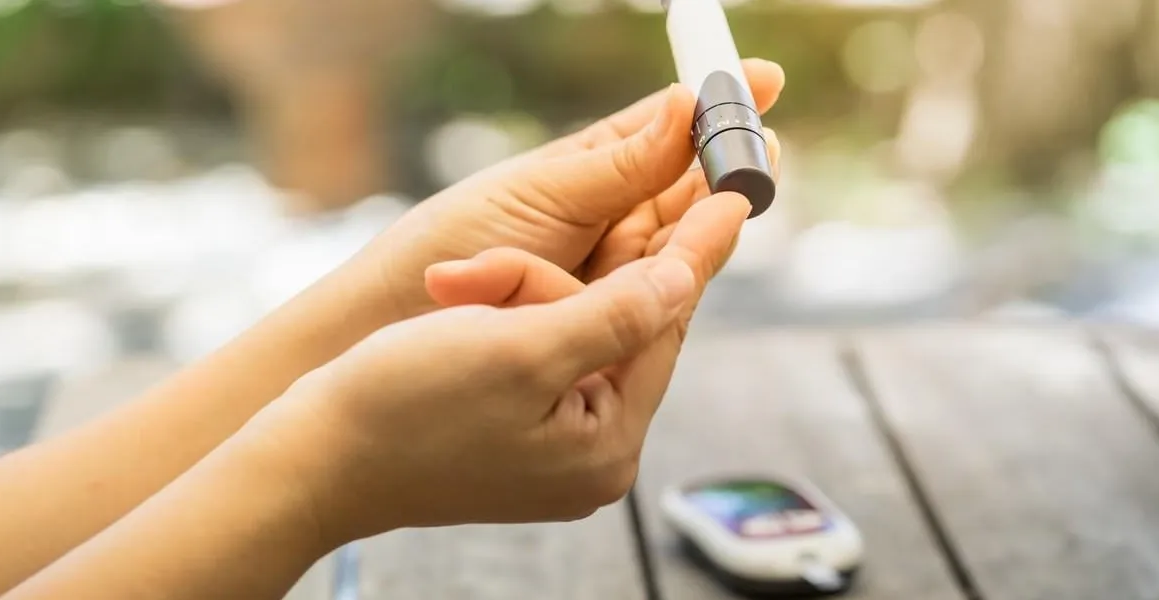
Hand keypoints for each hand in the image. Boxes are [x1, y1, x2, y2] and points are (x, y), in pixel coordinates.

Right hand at [247, 193, 749, 546]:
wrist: (310, 460)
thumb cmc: (402, 407)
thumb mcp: (521, 350)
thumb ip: (616, 311)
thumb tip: (688, 273)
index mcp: (606, 443)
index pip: (664, 326)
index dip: (692, 253)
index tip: (731, 194)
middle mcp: (592, 453)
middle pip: (613, 327)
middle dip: (548, 282)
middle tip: (481, 275)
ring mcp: (555, 446)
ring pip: (569, 329)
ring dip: (516, 293)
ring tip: (450, 296)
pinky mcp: (518, 431)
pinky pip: (537, 348)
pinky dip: (505, 314)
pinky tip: (462, 302)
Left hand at [361, 59, 783, 322]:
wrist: (390, 325)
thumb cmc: (449, 248)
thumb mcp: (542, 194)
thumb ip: (620, 163)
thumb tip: (686, 104)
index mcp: (585, 172)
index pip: (663, 132)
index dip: (711, 108)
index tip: (760, 81)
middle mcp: (604, 221)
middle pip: (684, 188)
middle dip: (726, 161)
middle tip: (767, 138)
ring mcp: (608, 273)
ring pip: (680, 238)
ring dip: (715, 208)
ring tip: (752, 172)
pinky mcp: (606, 324)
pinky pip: (658, 290)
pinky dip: (685, 263)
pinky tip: (714, 234)